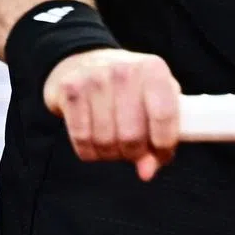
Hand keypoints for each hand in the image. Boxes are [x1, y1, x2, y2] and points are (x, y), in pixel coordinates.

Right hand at [43, 49, 180, 180]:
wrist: (84, 62)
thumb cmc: (129, 87)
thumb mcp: (155, 99)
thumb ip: (162, 134)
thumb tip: (147, 171)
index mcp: (154, 69)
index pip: (164, 115)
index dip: (164, 145)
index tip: (162, 154)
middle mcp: (124, 71)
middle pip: (132, 136)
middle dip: (135, 153)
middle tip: (134, 150)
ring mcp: (95, 79)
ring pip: (106, 142)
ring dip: (112, 154)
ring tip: (115, 143)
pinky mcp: (70, 90)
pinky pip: (82, 140)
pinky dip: (91, 151)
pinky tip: (96, 140)